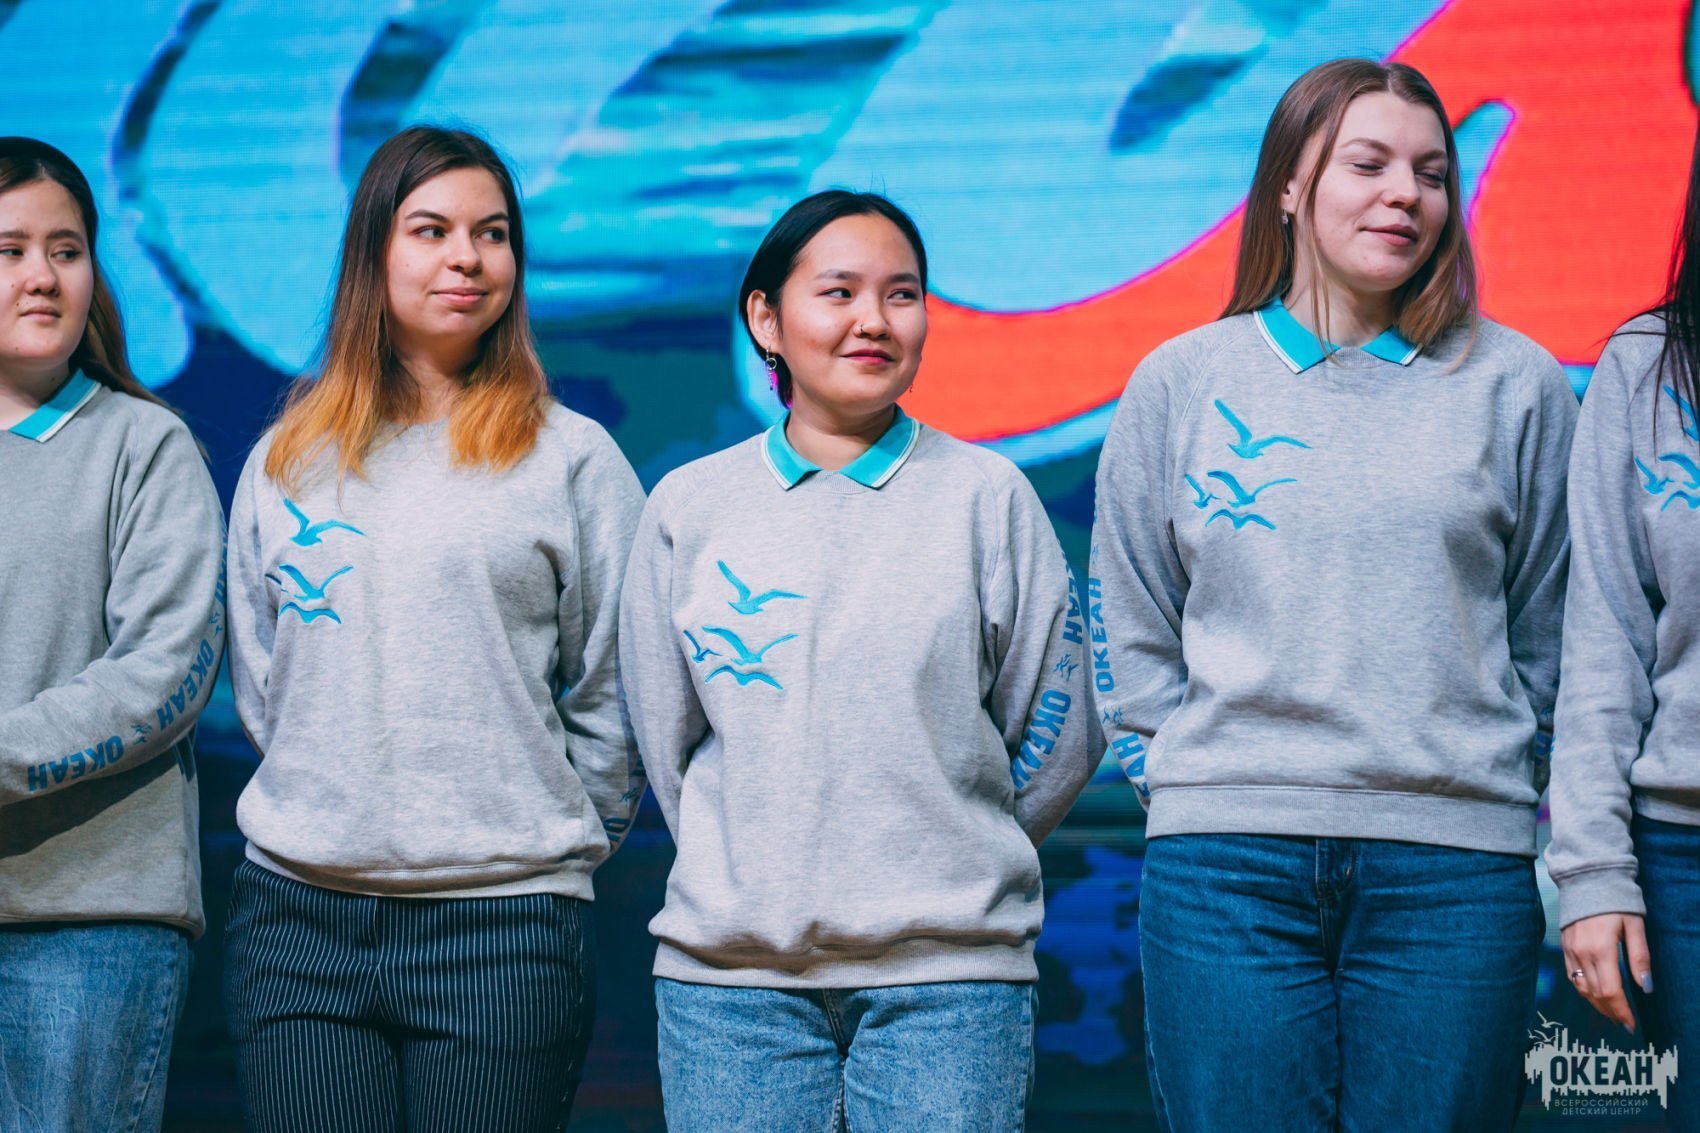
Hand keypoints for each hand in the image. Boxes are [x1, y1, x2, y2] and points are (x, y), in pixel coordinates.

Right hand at [1561, 913, 1651, 1031]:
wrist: (1588, 879)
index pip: (1611, 990)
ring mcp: (1570, 950)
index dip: (1622, 1011)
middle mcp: (1582, 953)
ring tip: (1611, 1014)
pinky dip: (1583, 990)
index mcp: (1601, 949)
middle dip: (1611, 1011)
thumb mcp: (1635, 927)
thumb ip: (1640, 958)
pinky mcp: (1564, 946)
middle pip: (1596, 993)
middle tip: (1623, 1023)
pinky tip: (1594, 994)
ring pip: (1581, 987)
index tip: (1631, 1024)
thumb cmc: (1617, 902)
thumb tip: (1646, 987)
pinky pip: (1571, 975)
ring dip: (1596, 1004)